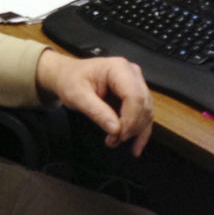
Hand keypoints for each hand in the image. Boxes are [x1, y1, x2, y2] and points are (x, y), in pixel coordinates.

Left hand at [36, 49, 152, 155]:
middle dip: (131, 127)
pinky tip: (135, 146)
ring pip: (146, 112)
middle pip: (143, 105)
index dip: (130, 119)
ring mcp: (136, 83)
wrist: (67, 75)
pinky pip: (143, 114)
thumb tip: (116, 129)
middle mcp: (132, 73)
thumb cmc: (70, 80)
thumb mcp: (77, 96)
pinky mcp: (135, 94)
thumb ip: (96, 112)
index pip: (134, 96)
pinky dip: (139, 131)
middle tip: (114, 141)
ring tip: (116, 142)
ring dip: (135, 131)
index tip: (119, 135)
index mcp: (118, 68)